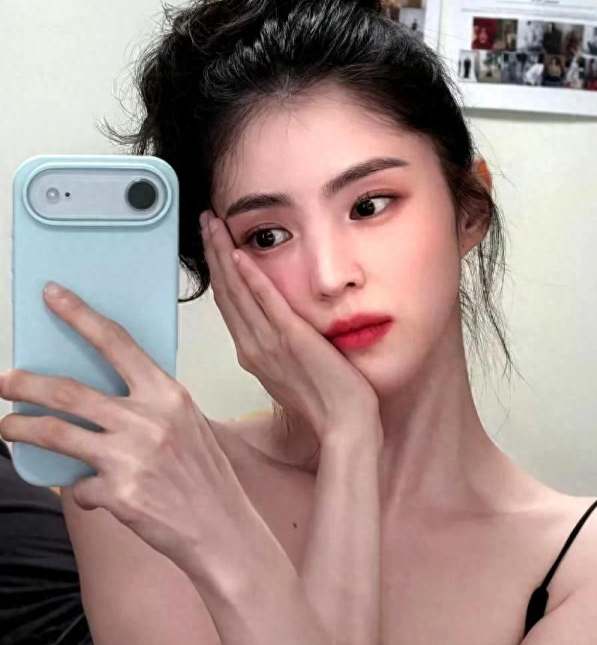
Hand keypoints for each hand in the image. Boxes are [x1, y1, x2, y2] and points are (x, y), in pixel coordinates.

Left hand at [0, 284, 247, 575]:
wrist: (223, 527)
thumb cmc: (208, 476)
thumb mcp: (189, 425)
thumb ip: (151, 407)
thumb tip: (106, 398)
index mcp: (168, 394)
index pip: (117, 343)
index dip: (79, 316)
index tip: (51, 295)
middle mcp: (148, 420)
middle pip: (70, 392)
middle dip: (26, 383)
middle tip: (4, 380)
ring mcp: (131, 457)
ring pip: (57, 433)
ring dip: (23, 428)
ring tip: (8, 426)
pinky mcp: (119, 494)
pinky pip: (80, 486)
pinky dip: (80, 489)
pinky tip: (93, 494)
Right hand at [200, 211, 381, 442]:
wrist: (343, 423)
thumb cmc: (324, 400)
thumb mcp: (291, 368)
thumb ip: (279, 344)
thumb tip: (278, 326)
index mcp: (252, 352)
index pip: (228, 302)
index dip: (218, 269)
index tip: (214, 243)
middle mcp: (252, 346)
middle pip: (225, 291)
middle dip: (213, 252)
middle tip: (205, 221)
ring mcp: (269, 342)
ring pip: (237, 292)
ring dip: (224, 254)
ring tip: (214, 225)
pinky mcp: (292, 338)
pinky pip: (267, 303)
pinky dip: (252, 278)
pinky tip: (241, 255)